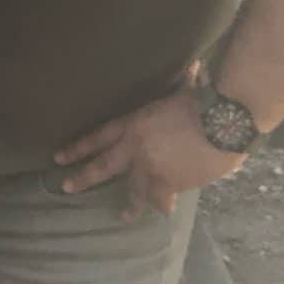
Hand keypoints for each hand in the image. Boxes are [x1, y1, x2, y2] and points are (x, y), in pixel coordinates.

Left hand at [54, 90, 242, 218]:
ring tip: (122, 216)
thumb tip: (196, 67)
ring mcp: (152, 168)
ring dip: (129, 205)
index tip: (60, 156)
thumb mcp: (183, 90)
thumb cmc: (203, 101)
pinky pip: (162, 198)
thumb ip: (183, 83)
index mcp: (133, 123)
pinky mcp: (172, 184)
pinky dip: (164, 204)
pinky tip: (163, 211)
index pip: (98, 136)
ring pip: (132, 190)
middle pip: (103, 166)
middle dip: (83, 177)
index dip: (79, 147)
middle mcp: (136, 148)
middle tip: (66, 187)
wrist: (223, 122)